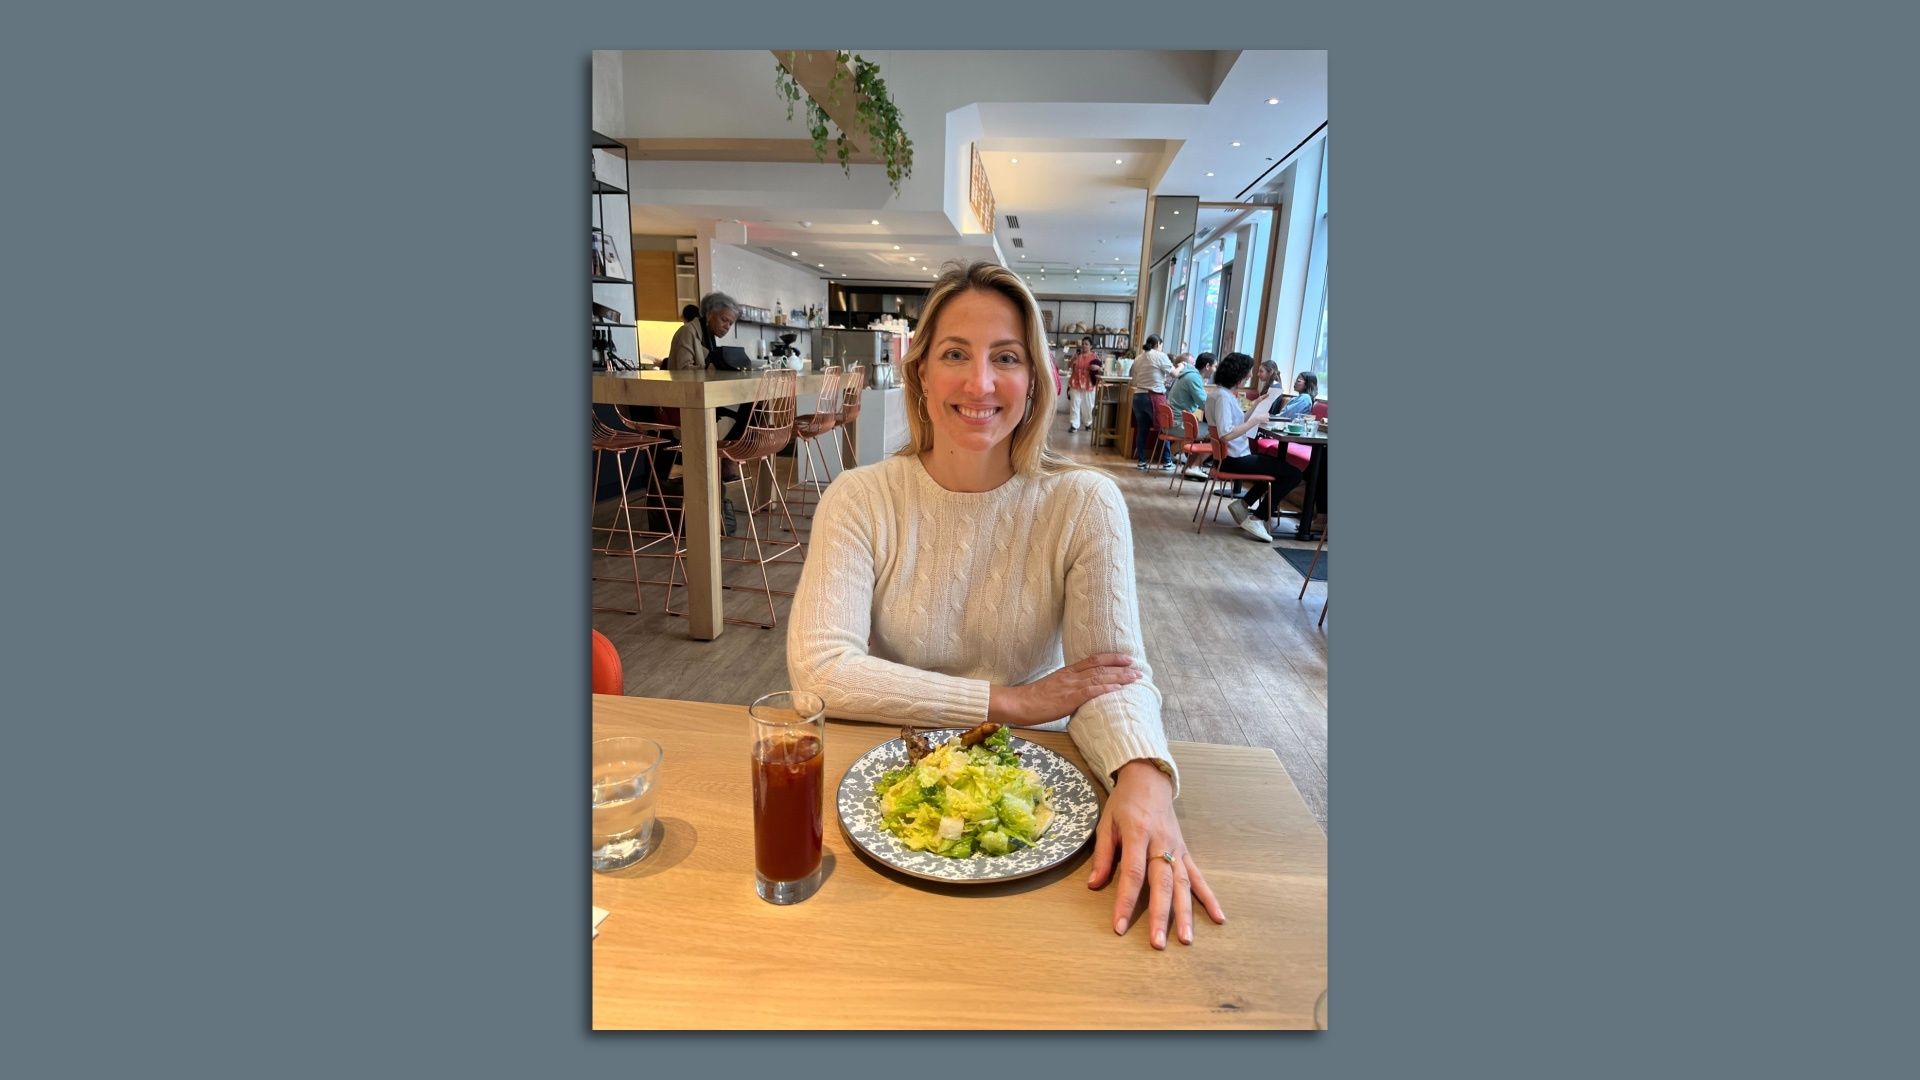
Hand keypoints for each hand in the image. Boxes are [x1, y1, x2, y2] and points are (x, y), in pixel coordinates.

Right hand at [989, 653, 1139, 725]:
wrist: (1018, 703)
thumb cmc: (1033, 699)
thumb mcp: (1052, 688)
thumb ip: (1067, 687)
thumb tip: (1080, 692)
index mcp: (1067, 672)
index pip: (1093, 660)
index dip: (1111, 658)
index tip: (1126, 658)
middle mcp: (1071, 676)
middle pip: (1100, 667)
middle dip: (1121, 667)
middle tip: (1138, 668)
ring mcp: (1070, 686)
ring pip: (1099, 677)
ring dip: (1119, 677)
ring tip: (1135, 677)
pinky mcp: (1068, 698)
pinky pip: (1090, 691)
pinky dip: (1106, 688)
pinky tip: (1118, 688)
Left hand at [1087, 761, 1226, 948]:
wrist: (1150, 780)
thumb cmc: (1124, 804)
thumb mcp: (1107, 823)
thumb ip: (1103, 856)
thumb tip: (1094, 885)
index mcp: (1138, 834)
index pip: (1133, 874)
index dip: (1126, 901)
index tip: (1119, 926)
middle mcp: (1161, 843)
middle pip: (1162, 884)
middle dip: (1161, 915)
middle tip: (1158, 943)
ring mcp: (1177, 848)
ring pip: (1183, 885)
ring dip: (1186, 914)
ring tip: (1187, 940)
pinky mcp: (1186, 851)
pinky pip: (1198, 877)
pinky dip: (1209, 898)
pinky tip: (1218, 917)